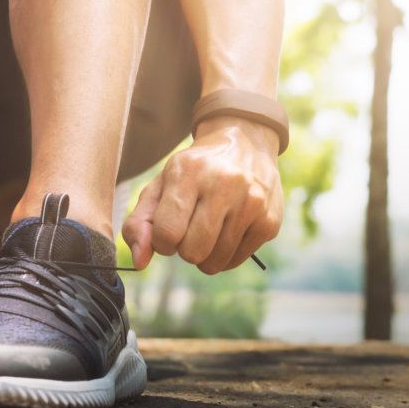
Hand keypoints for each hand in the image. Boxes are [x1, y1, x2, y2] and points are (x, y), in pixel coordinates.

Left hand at [123, 116, 282, 273]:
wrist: (244, 145)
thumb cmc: (193, 173)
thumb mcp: (160, 186)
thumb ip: (139, 223)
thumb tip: (140, 262)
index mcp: (189, 172)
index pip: (167, 232)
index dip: (161, 241)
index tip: (167, 231)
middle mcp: (225, 184)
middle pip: (192, 252)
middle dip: (184, 249)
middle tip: (190, 229)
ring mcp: (252, 203)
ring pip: (215, 262)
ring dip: (205, 254)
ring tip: (209, 229)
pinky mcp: (269, 221)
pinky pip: (235, 261)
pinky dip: (225, 255)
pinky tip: (227, 230)